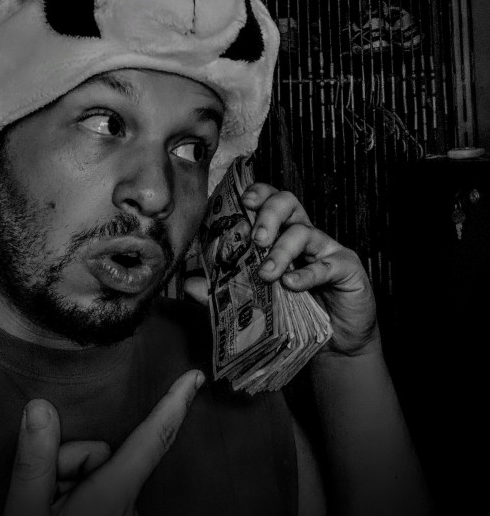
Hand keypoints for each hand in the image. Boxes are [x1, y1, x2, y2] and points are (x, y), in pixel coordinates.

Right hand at [3, 368, 204, 515]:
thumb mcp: (26, 515)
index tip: (195, 377)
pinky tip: (57, 514)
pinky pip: (97, 494)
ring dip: (68, 485)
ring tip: (48, 511)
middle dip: (68, 463)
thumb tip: (41, 407)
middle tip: (43, 496)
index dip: (174, 404)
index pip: (151, 440)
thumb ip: (34, 462)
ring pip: (95, 475)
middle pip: (100, 454)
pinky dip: (75, 499)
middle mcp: (127, 508)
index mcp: (112, 496)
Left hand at [241, 183, 377, 355]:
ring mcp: (327, 249)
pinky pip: (326, 264)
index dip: (258, 193)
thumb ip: (225, 290)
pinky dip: (307, 274)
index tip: (243, 200)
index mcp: (281, 233)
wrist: (336, 344)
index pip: (269, 200)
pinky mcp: (346, 268)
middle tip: (256, 239)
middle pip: (288, 203)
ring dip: (282, 251)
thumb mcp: (258, 300)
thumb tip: (189, 284)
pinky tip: (292, 285)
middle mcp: (304, 234)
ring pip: (304, 231)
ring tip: (267, 273)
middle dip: (268, 215)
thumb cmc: (296, 314)